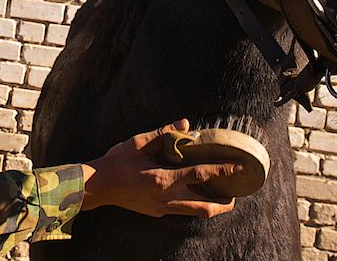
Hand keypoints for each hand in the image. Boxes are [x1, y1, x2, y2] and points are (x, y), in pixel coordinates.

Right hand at [80, 119, 237, 217]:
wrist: (97, 186)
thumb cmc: (116, 162)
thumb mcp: (138, 143)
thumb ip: (164, 134)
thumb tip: (185, 124)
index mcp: (163, 178)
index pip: (200, 174)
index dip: (222, 170)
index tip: (239, 167)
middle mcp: (166, 198)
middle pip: (205, 205)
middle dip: (225, 202)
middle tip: (236, 193)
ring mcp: (162, 208)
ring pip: (196, 212)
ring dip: (213, 207)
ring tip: (224, 198)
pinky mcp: (157, 212)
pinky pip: (183, 210)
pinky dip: (196, 204)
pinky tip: (198, 195)